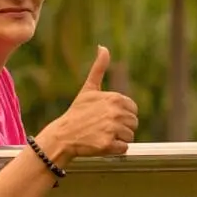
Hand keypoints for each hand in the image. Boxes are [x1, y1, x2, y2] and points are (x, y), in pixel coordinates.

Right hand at [39, 45, 138, 159]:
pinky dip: (115, 149)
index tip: (108, 116)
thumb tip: (103, 47)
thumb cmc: (77, 112)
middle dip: (121, 127)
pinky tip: (101, 144)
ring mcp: (111, 129)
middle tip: (104, 127)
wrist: (63, 135)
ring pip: (130, 137)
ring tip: (102, 135)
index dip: (122, 115)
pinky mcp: (108, 145)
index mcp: (114, 98)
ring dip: (118, 139)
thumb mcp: (89, 89)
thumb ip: (99, 68)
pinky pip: (123, 149)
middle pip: (133, 124)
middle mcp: (115, 113)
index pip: (133, 110)